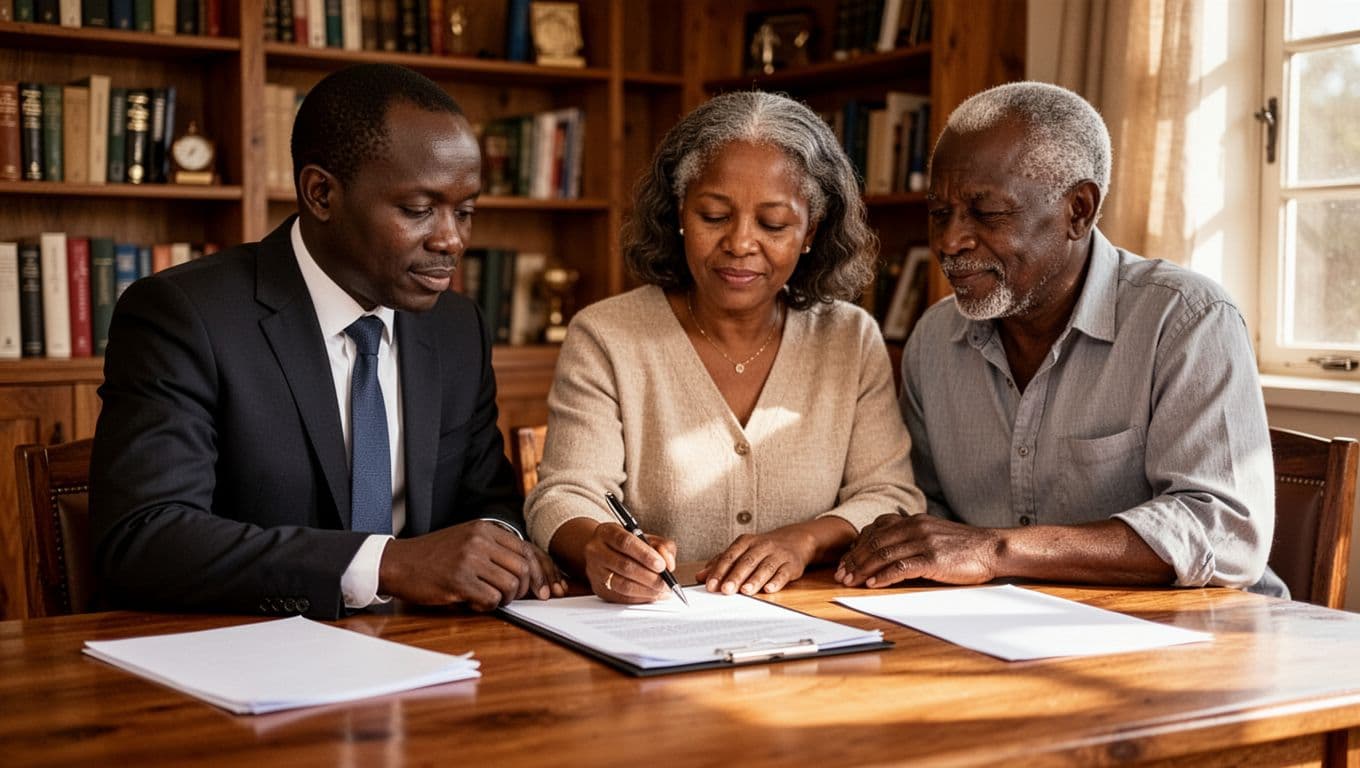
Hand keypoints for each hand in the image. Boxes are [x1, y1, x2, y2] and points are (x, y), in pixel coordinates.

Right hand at [378, 520, 566, 610]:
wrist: (398, 562)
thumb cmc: (435, 557)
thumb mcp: (468, 541)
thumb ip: (496, 551)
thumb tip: (532, 575)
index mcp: (486, 529)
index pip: (528, 550)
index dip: (544, 572)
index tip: (551, 589)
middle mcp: (480, 540)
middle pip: (524, 568)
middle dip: (527, 589)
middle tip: (521, 599)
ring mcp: (469, 559)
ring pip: (511, 585)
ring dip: (505, 598)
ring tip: (489, 598)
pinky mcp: (458, 580)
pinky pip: (491, 598)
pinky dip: (488, 606)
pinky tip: (474, 602)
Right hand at [584, 522, 676, 603]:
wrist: (604, 552)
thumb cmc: (629, 545)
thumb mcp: (647, 538)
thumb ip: (662, 546)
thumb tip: (668, 564)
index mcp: (607, 531)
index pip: (625, 542)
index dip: (644, 554)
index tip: (661, 565)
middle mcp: (596, 550)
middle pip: (624, 566)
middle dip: (649, 577)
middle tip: (666, 582)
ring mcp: (595, 571)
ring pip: (622, 585)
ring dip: (646, 590)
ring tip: (662, 590)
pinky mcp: (599, 588)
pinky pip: (621, 597)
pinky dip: (640, 598)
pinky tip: (653, 595)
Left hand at [697, 528, 815, 595]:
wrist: (793, 541)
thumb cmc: (761, 549)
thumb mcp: (740, 552)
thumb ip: (720, 563)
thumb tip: (700, 576)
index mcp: (745, 542)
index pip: (730, 556)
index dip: (719, 571)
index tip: (711, 585)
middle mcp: (761, 546)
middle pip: (746, 562)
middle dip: (735, 577)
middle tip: (726, 590)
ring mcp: (777, 555)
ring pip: (765, 567)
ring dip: (755, 580)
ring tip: (745, 591)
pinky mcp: (791, 565)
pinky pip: (783, 573)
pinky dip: (776, 581)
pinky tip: (769, 589)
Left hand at [835, 513, 1001, 587]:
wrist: (992, 548)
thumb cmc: (962, 546)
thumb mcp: (932, 534)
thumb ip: (910, 537)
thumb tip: (884, 551)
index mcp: (913, 520)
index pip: (875, 530)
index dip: (856, 546)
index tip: (845, 561)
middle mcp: (915, 527)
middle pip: (875, 542)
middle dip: (854, 560)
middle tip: (840, 574)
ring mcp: (924, 542)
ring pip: (884, 554)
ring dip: (863, 569)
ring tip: (850, 581)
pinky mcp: (933, 559)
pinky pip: (902, 567)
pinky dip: (884, 576)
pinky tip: (873, 584)